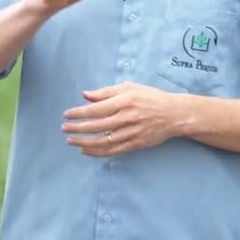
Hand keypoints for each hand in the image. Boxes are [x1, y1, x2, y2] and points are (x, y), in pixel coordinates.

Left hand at [61, 82, 184, 156]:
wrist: (174, 114)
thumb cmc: (151, 97)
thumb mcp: (130, 88)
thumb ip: (107, 92)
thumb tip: (86, 95)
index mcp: (125, 101)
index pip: (97, 109)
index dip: (80, 113)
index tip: (67, 114)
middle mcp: (128, 117)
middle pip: (97, 126)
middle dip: (78, 128)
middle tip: (64, 128)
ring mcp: (132, 132)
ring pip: (104, 141)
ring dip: (84, 142)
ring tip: (71, 140)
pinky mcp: (136, 144)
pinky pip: (113, 151)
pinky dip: (97, 152)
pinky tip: (86, 150)